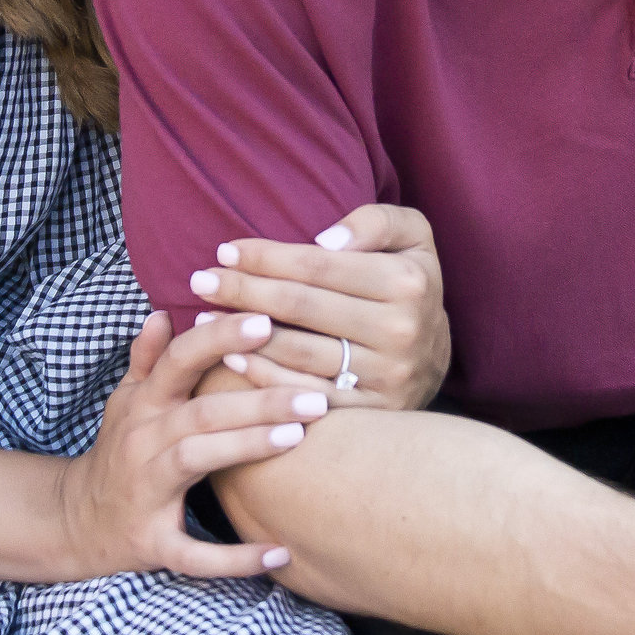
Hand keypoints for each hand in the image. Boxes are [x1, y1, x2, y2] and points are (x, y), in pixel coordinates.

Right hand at [54, 311, 335, 581]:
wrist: (76, 520)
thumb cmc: (119, 451)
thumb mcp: (126, 402)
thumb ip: (148, 360)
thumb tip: (163, 313)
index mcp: (143, 405)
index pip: (180, 361)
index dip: (218, 338)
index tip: (265, 322)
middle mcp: (141, 442)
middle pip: (200, 411)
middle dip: (256, 400)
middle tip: (313, 395)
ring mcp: (144, 492)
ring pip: (195, 460)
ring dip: (245, 448)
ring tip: (297, 437)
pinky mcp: (151, 542)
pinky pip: (194, 553)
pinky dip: (234, 558)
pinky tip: (278, 552)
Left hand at [189, 204, 450, 410]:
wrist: (433, 358)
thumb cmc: (407, 285)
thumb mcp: (411, 237)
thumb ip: (375, 222)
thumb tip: (326, 240)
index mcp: (407, 281)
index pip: (318, 265)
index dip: (266, 256)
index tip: (225, 250)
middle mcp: (400, 331)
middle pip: (301, 306)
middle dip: (242, 290)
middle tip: (200, 281)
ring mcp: (386, 377)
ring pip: (297, 353)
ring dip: (241, 335)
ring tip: (203, 319)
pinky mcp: (371, 413)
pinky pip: (304, 394)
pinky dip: (262, 377)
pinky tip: (230, 359)